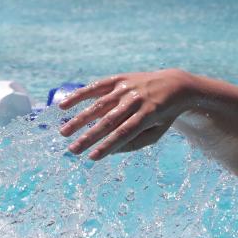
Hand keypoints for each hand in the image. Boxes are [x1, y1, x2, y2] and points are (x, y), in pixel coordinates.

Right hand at [58, 69, 195, 160]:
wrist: (174, 84)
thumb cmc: (163, 115)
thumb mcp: (156, 132)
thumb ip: (135, 143)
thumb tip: (109, 151)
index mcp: (148, 115)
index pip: (124, 133)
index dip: (107, 146)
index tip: (92, 158)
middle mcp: (135, 100)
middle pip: (108, 121)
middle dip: (89, 137)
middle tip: (72, 150)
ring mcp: (126, 88)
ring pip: (98, 105)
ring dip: (79, 119)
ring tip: (64, 132)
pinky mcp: (119, 79)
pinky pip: (96, 87)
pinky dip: (79, 95)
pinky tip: (63, 105)